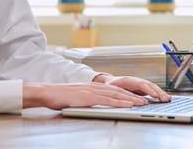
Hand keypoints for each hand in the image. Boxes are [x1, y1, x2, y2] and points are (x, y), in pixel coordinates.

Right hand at [22, 81, 162, 109]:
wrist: (47, 92)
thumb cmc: (59, 96)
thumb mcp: (76, 97)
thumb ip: (87, 98)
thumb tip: (94, 104)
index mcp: (91, 87)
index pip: (113, 89)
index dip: (127, 93)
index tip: (137, 97)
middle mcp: (93, 87)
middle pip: (118, 91)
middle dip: (133, 96)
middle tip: (145, 100)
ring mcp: (91, 91)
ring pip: (115, 95)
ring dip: (130, 99)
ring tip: (140, 103)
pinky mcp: (87, 97)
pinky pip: (106, 100)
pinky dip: (118, 102)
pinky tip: (126, 104)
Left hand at [93, 74, 170, 102]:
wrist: (110, 82)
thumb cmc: (110, 86)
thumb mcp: (111, 89)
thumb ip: (119, 94)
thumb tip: (129, 99)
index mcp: (128, 80)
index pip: (140, 84)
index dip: (148, 90)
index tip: (154, 95)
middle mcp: (136, 81)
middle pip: (149, 85)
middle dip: (158, 92)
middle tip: (165, 99)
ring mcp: (140, 84)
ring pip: (152, 87)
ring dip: (160, 93)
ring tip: (168, 100)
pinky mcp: (143, 88)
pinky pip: (153, 90)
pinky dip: (159, 94)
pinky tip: (165, 99)